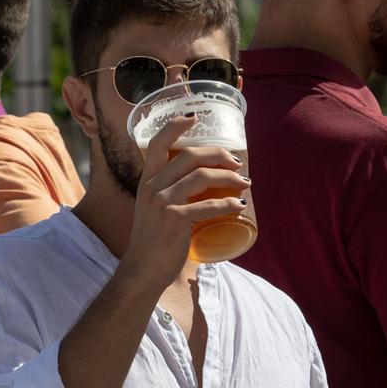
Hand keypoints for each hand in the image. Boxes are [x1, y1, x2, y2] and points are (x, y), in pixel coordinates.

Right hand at [121, 114, 248, 286]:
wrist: (142, 270)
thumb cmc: (152, 242)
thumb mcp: (152, 209)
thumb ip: (168, 193)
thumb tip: (200, 185)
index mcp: (147, 181)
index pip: (156, 143)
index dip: (175, 126)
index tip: (194, 117)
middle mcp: (153, 187)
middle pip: (189, 155)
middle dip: (218, 154)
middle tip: (236, 161)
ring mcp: (163, 202)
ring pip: (201, 176)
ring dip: (229, 176)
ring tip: (244, 183)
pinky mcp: (175, 220)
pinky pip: (207, 205)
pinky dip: (228, 203)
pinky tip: (239, 205)